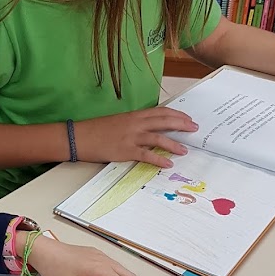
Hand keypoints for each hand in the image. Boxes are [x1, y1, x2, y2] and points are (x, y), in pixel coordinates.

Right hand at [74, 108, 198, 167]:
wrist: (79, 136)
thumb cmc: (96, 130)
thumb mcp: (118, 122)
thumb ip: (134, 124)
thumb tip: (149, 129)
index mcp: (134, 115)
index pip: (161, 112)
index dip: (177, 114)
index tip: (188, 118)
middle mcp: (135, 124)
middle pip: (164, 122)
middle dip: (182, 125)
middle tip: (194, 129)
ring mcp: (131, 137)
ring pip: (158, 138)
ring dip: (174, 144)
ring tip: (185, 149)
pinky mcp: (125, 151)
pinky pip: (146, 155)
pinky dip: (159, 159)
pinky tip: (168, 163)